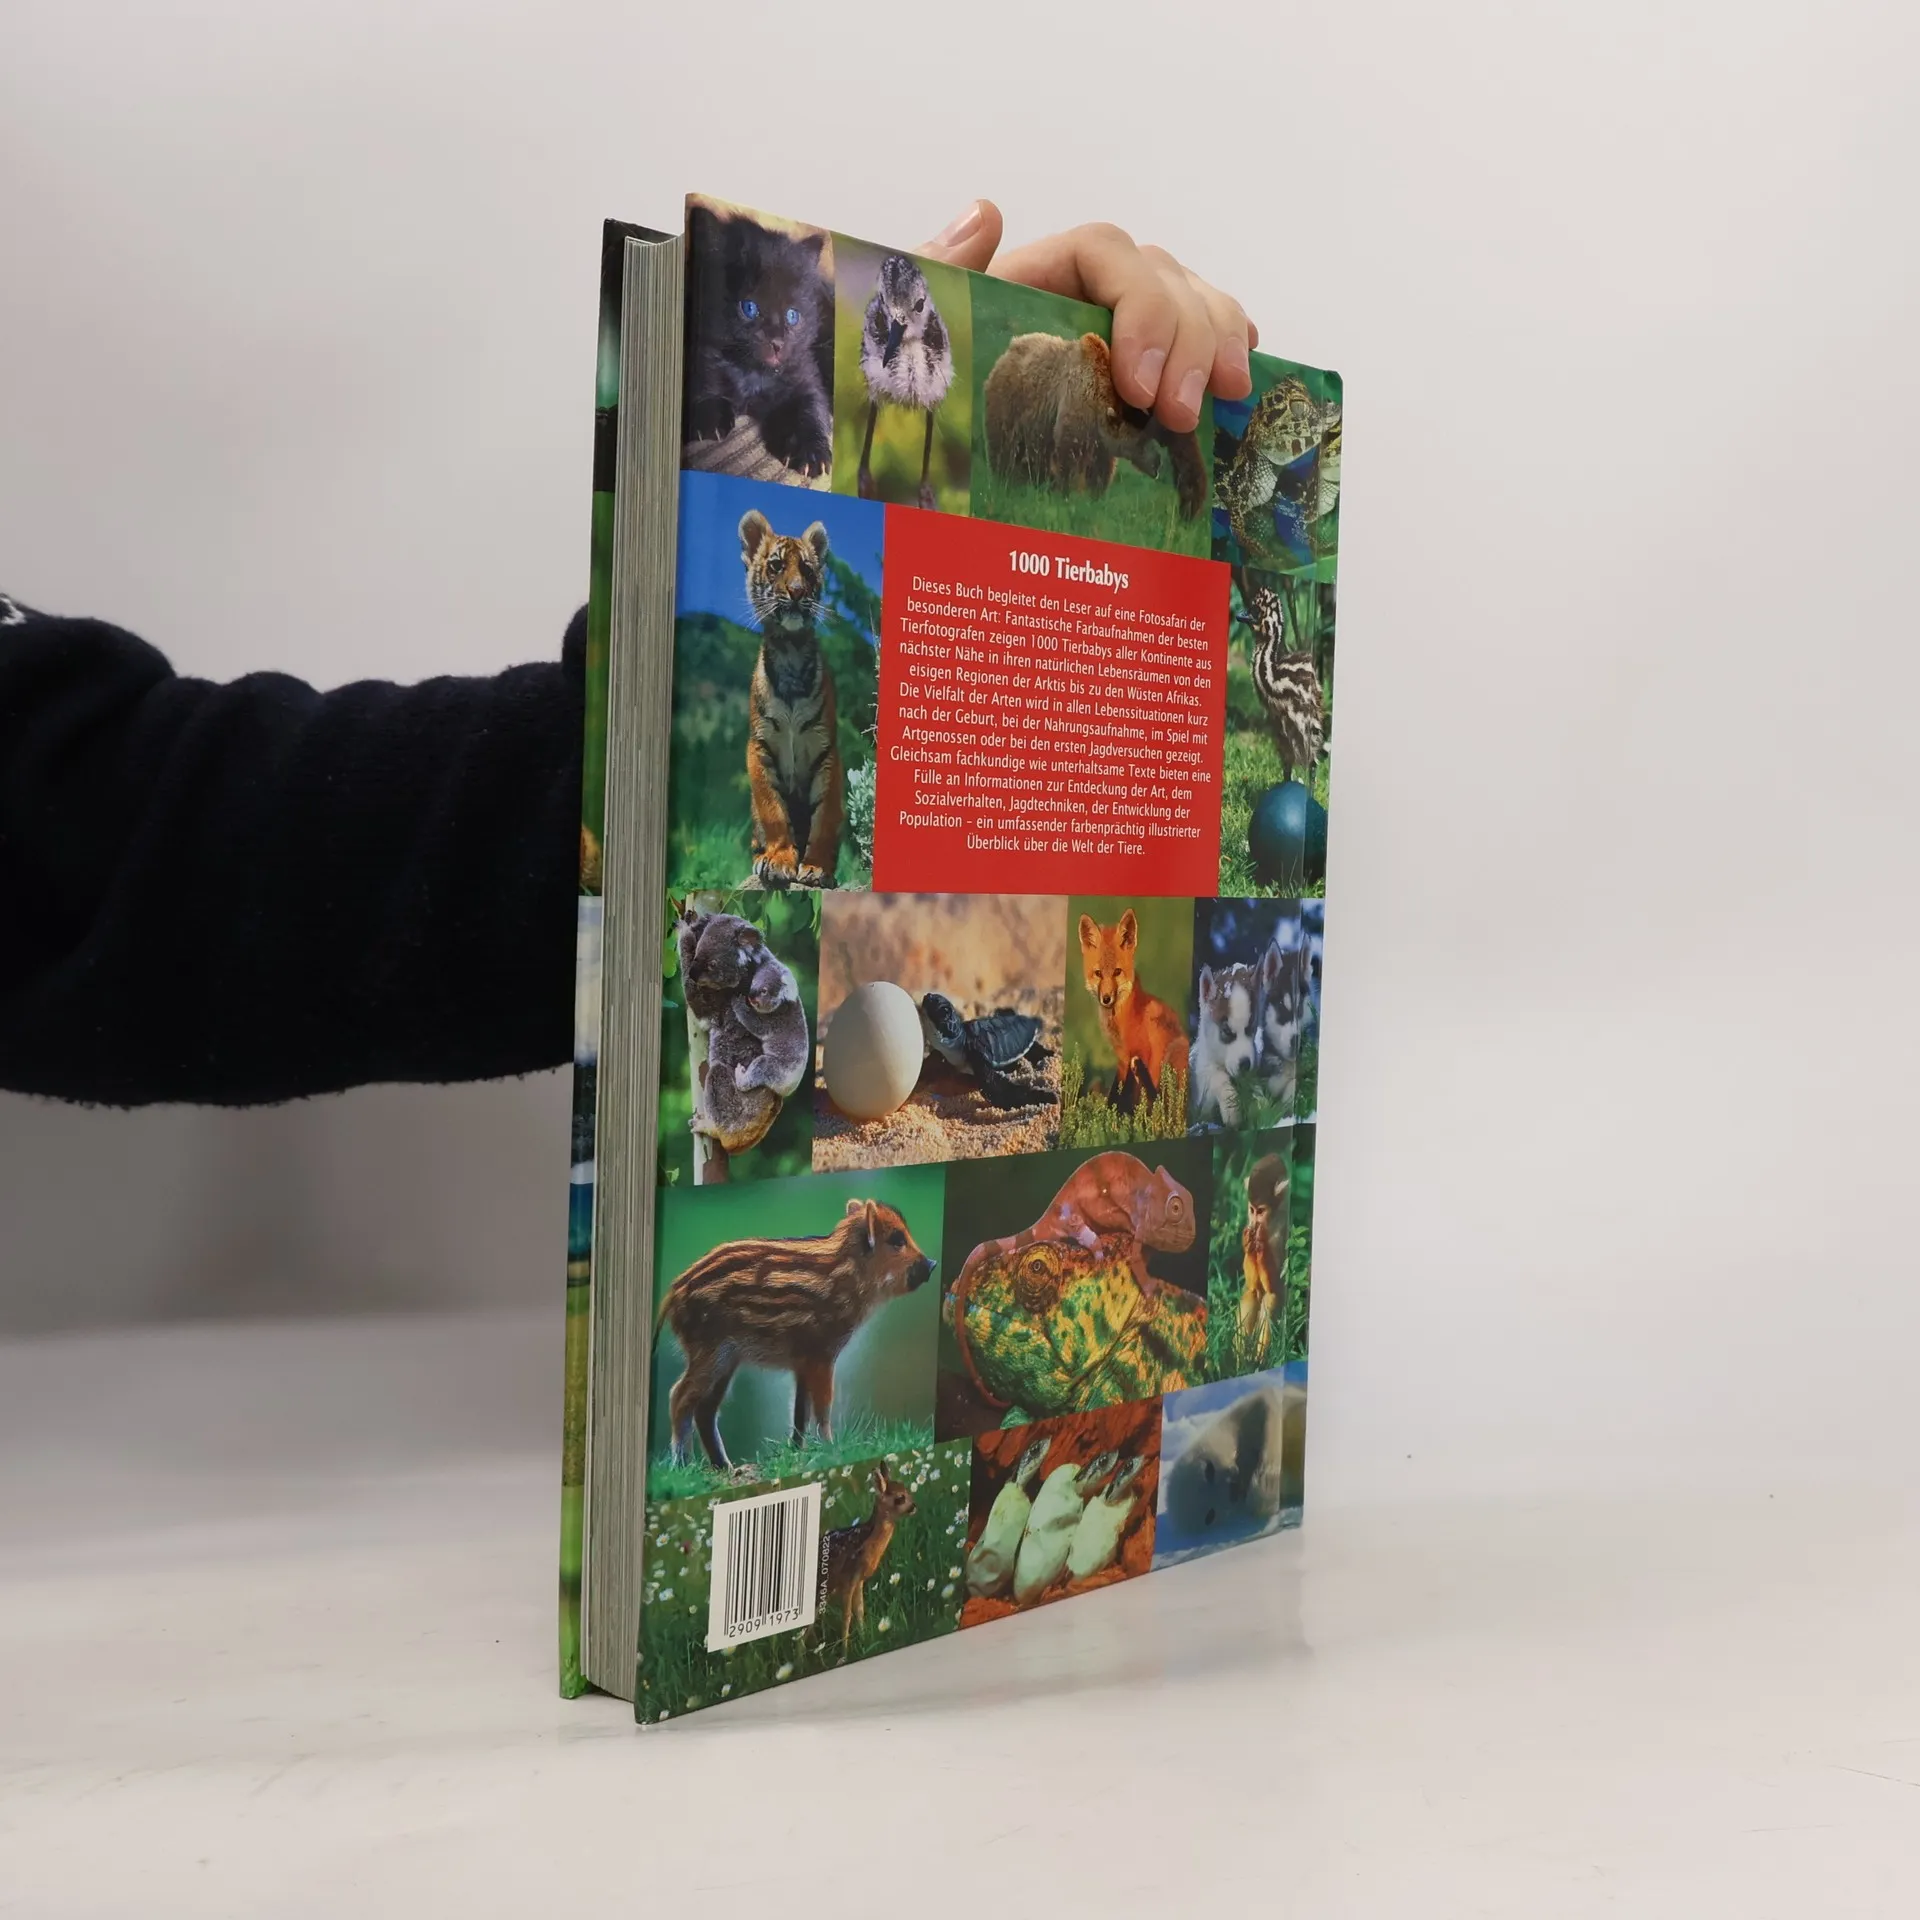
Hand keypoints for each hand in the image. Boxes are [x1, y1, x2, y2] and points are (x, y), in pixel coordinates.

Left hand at [919, 200, 1255, 431]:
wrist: (923, 482)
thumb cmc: (918, 404)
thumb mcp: (915, 345)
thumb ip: (937, 278)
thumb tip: (986, 213)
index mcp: (1030, 282)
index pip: (1104, 253)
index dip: (1138, 306)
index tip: (1137, 384)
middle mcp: (1080, 298)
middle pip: (1161, 278)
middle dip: (1186, 341)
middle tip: (1178, 416)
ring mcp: (1117, 335)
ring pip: (1192, 304)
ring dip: (1217, 344)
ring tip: (1224, 398)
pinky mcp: (1139, 379)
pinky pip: (1199, 341)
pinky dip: (1226, 348)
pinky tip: (1238, 377)